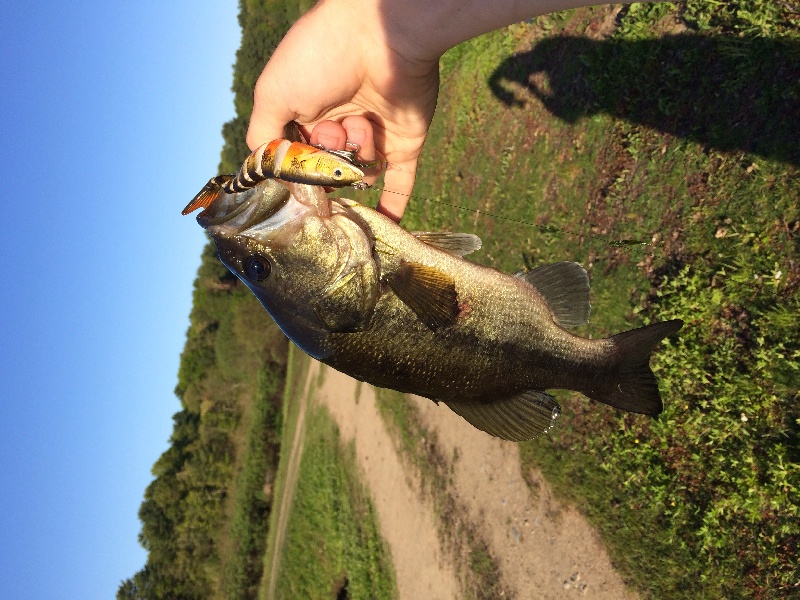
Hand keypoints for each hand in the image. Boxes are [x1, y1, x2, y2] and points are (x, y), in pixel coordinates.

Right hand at [246, 0, 440, 220]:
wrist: (381, 34)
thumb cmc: (319, 57)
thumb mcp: (274, 94)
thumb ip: (264, 137)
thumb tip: (263, 172)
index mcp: (308, 113)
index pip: (299, 159)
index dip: (298, 169)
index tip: (296, 180)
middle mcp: (340, 127)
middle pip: (330, 171)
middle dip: (328, 162)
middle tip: (330, 141)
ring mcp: (374, 136)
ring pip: (361, 174)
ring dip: (357, 160)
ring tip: (360, 126)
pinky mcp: (405, 142)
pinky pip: (401, 182)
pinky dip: (394, 205)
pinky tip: (383, 227)